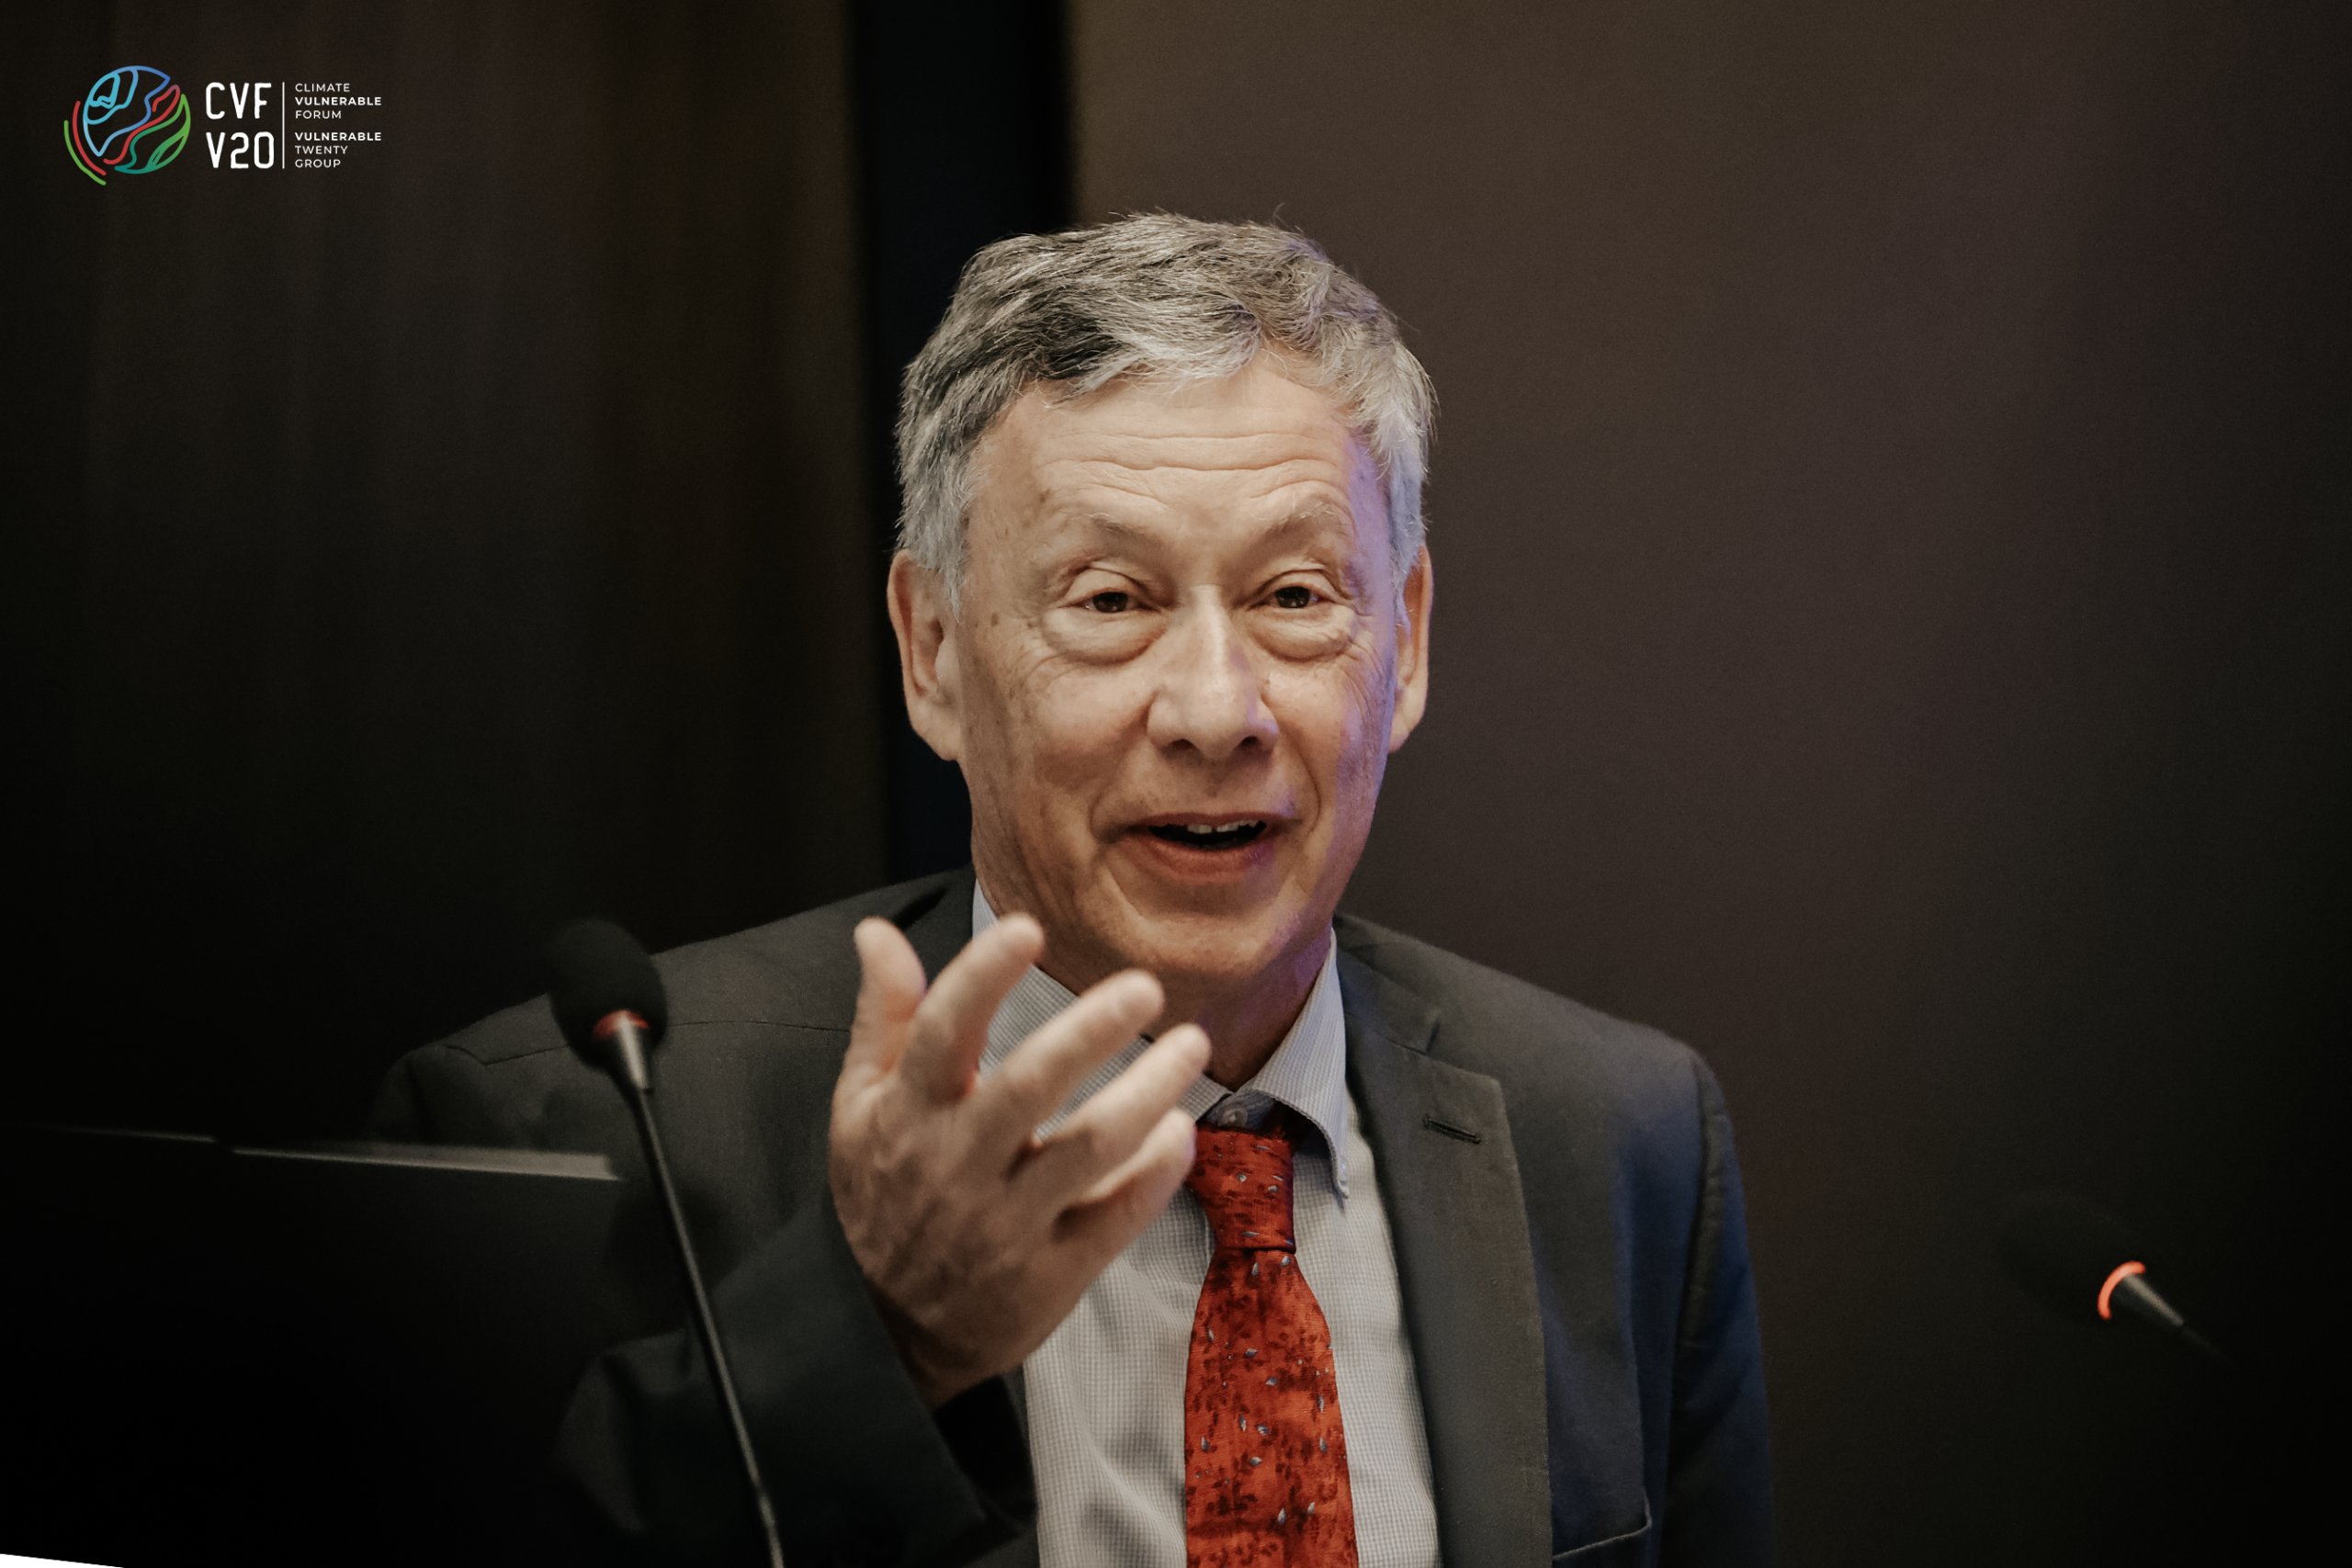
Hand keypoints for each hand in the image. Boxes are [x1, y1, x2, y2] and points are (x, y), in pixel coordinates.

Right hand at [829, 913, 1207, 1407]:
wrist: (882, 1332)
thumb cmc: (881, 1196)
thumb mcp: (860, 1107)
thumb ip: (884, 1017)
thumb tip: (880, 931)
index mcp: (907, 1113)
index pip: (941, 1032)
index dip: (982, 976)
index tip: (1029, 929)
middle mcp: (956, 1164)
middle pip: (1029, 1085)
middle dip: (1090, 1030)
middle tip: (1145, 985)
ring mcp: (1005, 1224)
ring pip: (1088, 1149)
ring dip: (1147, 1091)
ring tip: (1191, 1045)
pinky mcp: (1049, 1274)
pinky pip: (1115, 1216)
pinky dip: (1156, 1172)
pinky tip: (1180, 1130)